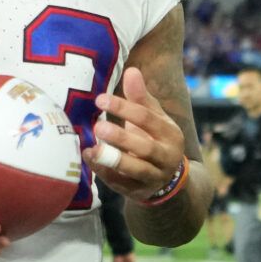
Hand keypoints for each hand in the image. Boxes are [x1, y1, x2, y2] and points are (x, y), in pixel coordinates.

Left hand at [88, 67, 186, 200]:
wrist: (167, 180)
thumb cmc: (154, 139)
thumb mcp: (153, 118)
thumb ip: (141, 97)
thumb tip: (131, 70)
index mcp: (171, 134)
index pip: (148, 119)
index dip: (125, 108)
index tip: (100, 99)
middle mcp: (166, 157)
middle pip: (145, 148)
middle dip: (122, 138)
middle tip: (98, 126)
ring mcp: (153, 177)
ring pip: (136, 170)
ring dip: (113, 160)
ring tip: (92, 148)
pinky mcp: (138, 191)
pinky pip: (121, 184)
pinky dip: (104, 173)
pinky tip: (89, 159)